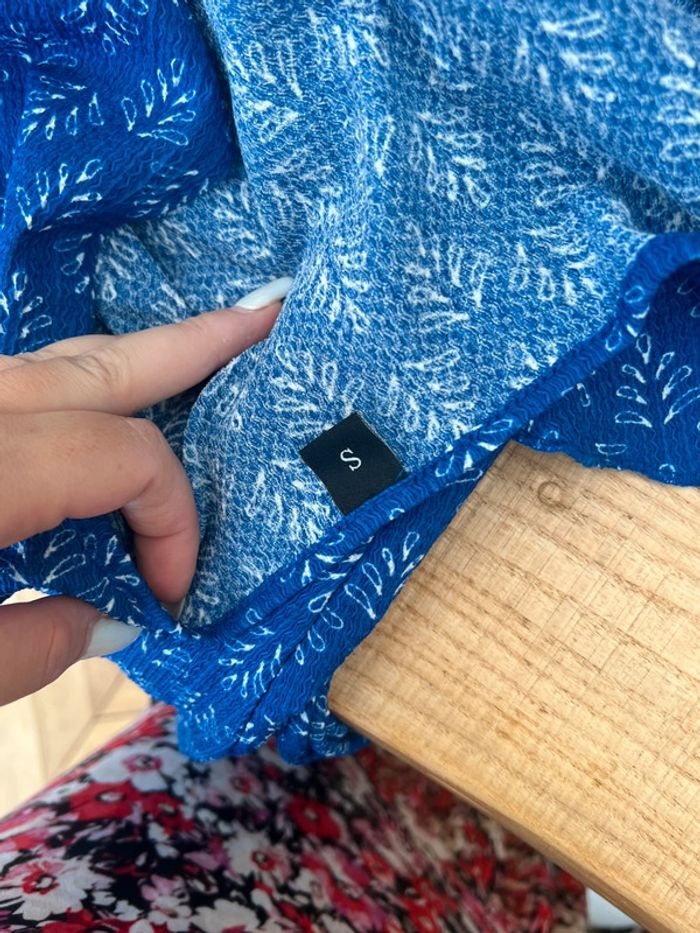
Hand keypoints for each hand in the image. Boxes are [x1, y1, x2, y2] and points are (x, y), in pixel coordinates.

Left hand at [0, 277, 290, 704]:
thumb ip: (34, 646)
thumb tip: (111, 622)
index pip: (126, 460)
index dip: (171, 523)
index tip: (169, 596)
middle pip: (103, 368)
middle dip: (196, 345)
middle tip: (268, 315)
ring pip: (56, 360)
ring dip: (138, 357)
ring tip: (205, 347)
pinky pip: (22, 382)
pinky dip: (78, 383)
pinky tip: (105, 398)